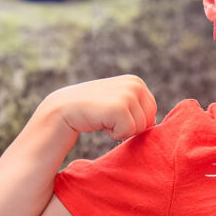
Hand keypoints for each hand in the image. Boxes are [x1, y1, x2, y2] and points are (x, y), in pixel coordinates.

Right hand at [40, 75, 156, 140]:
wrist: (60, 113)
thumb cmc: (90, 112)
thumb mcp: (116, 103)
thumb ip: (136, 106)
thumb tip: (155, 121)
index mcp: (136, 82)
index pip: (152, 112)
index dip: (134, 121)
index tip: (113, 115)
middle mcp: (134, 84)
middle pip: (150, 120)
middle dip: (130, 126)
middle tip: (107, 118)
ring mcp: (127, 94)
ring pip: (140, 127)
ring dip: (121, 130)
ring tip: (101, 118)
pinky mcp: (118, 107)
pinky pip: (129, 131)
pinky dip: (115, 133)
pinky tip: (98, 122)